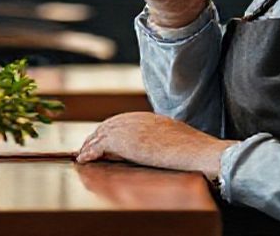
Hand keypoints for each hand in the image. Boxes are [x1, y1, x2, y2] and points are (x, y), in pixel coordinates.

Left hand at [75, 112, 234, 179]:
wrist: (196, 152)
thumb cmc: (194, 150)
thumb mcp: (175, 138)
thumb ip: (161, 138)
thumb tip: (156, 147)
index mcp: (150, 118)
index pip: (124, 120)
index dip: (111, 130)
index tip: (103, 139)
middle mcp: (138, 119)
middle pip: (110, 124)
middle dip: (97, 136)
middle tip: (87, 148)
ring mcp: (130, 128)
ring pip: (101, 134)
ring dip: (90, 145)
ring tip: (82, 155)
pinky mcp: (123, 141)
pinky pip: (99, 146)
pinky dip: (89, 153)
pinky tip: (84, 160)